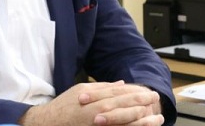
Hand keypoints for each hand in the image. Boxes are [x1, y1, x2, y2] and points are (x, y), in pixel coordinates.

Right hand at [18, 81, 163, 125]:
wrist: (47, 123)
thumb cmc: (65, 106)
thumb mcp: (81, 90)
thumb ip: (102, 87)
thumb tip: (121, 83)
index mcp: (94, 98)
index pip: (120, 94)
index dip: (137, 93)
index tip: (150, 93)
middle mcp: (97, 111)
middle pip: (125, 107)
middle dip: (142, 104)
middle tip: (157, 102)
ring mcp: (97, 125)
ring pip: (123, 122)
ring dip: (142, 121)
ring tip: (156, 119)